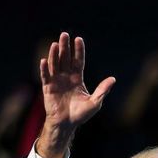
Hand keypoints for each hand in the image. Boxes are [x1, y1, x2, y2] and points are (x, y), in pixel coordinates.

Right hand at [37, 32, 115, 157]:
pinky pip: (46, 76)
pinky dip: (44, 69)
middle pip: (65, 59)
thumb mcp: (95, 102)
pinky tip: (44, 60)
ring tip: (55, 44)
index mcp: (77, 79)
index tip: (78, 39)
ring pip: (55, 64)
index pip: (78, 61)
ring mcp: (56, 81)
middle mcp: (66, 77)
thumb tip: (113, 79)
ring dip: (54, 54)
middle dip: (65, 47)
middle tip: (64, 34)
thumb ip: (103, 90)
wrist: (67, 124)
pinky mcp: (48, 88)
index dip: (78, 51)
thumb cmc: (81, 114)